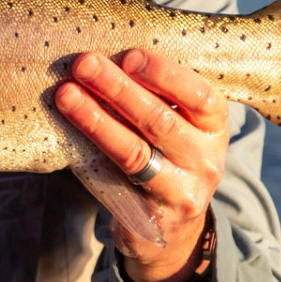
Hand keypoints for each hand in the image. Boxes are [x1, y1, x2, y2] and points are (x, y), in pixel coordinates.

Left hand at [55, 49, 227, 281]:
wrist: (171, 225)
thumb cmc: (168, 156)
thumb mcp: (179, 124)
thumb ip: (155, 95)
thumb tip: (106, 56)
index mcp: (214, 124)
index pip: (199, 95)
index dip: (164, 74)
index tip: (128, 56)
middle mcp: (205, 157)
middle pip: (160, 120)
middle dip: (118, 88)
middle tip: (85, 64)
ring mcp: (181, 188)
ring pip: (134, 151)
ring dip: (96, 119)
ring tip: (66, 94)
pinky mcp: (152, 213)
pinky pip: (116, 176)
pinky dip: (92, 148)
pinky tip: (71, 129)